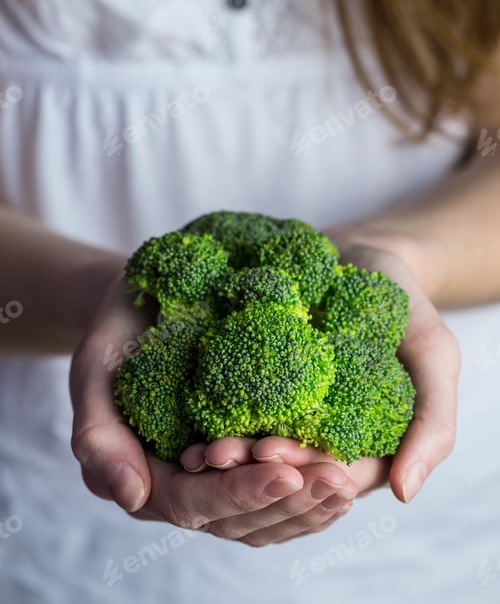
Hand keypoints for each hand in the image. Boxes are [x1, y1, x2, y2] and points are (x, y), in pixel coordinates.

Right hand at [69, 271, 358, 546]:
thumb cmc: (117, 332)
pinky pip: (277, 490)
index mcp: (145, 474)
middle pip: (239, 520)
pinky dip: (309, 489)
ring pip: (264, 516)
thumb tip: (132, 497)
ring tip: (348, 482)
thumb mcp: (93, 370)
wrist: (142, 306)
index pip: (194, 504)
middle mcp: (183, 486)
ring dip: (308, 506)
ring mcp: (215, 477)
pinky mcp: (242, 458)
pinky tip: (346, 472)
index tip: (287, 473)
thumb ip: (98, 435)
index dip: (240, 493)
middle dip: (290, 503)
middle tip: (338, 481)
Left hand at [183, 243, 460, 503]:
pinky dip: (214, 424)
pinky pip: (234, 414)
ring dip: (228, 458)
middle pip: (287, 474)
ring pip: (255, 455)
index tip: (269, 452)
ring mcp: (287, 415)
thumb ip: (433, 420)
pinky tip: (188, 424)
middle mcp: (321, 438)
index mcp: (364, 443)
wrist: (362, 254)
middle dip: (252, 469)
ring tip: (198, 448)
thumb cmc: (402, 302)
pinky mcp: (257, 387)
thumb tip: (404, 493)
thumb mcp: (433, 353)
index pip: (333, 476)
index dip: (301, 471)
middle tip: (217, 453)